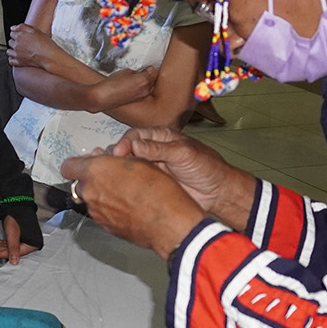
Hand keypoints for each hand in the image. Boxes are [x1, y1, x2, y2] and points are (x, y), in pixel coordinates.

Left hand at [0, 210, 37, 263]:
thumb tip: (14, 262)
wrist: (15, 204)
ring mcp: (24, 239)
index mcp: (33, 244)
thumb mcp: (13, 234)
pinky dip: (1, 243)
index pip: (16, 253)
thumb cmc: (17, 217)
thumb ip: (13, 249)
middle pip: (12, 251)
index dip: (3, 254)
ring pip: (9, 247)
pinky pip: (10, 242)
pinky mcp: (19, 236)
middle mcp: (30, 243)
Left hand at [6, 23, 66, 71]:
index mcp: (19, 36)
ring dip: (12, 50)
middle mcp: (16, 45)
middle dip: (15, 41)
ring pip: (9, 51)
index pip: (12, 33)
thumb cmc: (44, 44)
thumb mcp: (35, 30)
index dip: (17, 34)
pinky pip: (10, 61)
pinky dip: (12, 59)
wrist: (49, 57)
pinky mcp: (19, 63)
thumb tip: (13, 27)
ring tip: (19, 50)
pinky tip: (17, 57)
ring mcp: (17, 54)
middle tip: (22, 43)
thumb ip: (22, 27)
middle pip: (10, 42)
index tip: (21, 36)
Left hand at [60, 153, 206, 258]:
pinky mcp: (105, 227)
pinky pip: (101, 214)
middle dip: (91, 179)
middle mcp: (90, 192)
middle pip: (79, 183)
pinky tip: (128, 206)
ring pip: (90, 199)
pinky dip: (110, 209)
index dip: (78, 163)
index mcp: (95, 171)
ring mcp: (96, 212)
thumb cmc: (158, 190)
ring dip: (101, 194)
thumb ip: (116, 158)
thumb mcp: (139, 161)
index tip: (89, 162)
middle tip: (111, 176)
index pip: (69, 166)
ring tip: (124, 193)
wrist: (168, 223)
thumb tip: (108, 158)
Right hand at [92, 65, 159, 109]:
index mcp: (143, 80)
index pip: (154, 71)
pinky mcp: (138, 100)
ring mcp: (142, 96)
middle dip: (150, 75)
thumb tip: (141, 72)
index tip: (147, 67)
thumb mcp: (126, 71)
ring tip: (138, 79)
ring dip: (147, 83)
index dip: (150, 68)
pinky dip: (142, 89)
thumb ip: (137, 71)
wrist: (104, 97)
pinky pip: (145, 92)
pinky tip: (134, 87)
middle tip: (144, 72)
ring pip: (150, 87)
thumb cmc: (111, 85)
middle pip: (154, 80)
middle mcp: (145, 89)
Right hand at [108, 126, 256, 222]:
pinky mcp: (152, 183)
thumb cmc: (207, 167)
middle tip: (109, 165)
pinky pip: (135, 181)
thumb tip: (134, 145)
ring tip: (109, 176)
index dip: (124, 142)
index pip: (136, 135)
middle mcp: (153, 150)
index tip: (118, 153)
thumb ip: (159, 149)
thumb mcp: (183, 154)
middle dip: (116, 156)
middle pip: (128, 149)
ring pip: (129, 166)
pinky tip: (117, 187)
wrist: (217, 192)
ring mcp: (152, 167)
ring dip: (119, 170)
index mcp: (161, 136)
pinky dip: (125, 183)